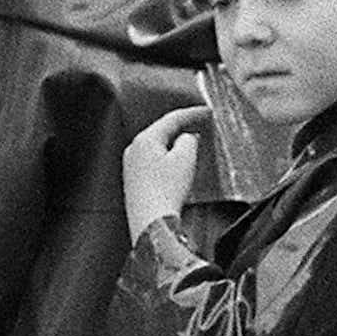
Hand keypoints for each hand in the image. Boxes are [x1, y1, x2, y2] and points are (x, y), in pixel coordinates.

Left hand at [124, 105, 204, 237]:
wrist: (151, 223)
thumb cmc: (165, 193)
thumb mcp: (185, 159)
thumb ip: (189, 140)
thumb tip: (187, 138)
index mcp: (145, 139)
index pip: (172, 118)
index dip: (193, 113)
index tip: (206, 112)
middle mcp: (133, 149)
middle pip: (162, 131)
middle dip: (182, 128)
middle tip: (200, 124)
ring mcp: (131, 166)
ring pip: (157, 148)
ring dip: (175, 145)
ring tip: (192, 146)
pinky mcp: (133, 182)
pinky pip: (153, 163)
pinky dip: (167, 160)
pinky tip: (177, 168)